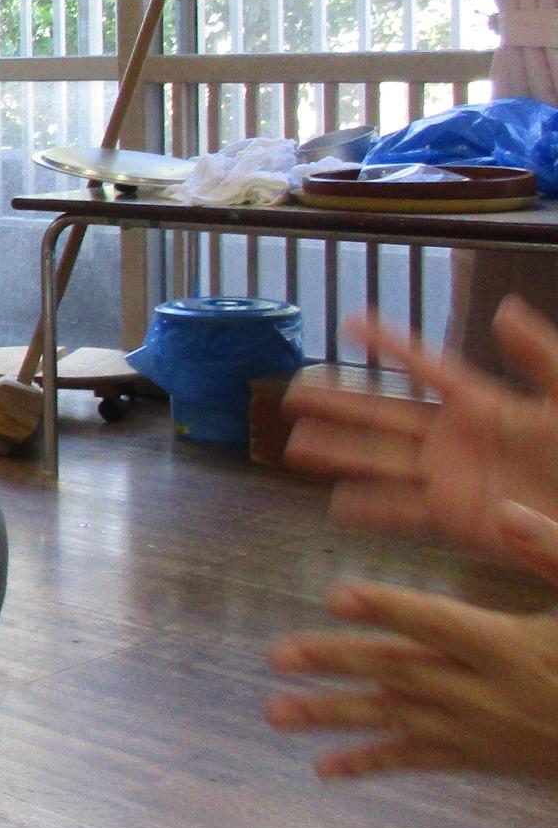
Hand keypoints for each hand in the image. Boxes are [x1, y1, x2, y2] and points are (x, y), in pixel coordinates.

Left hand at [266, 502, 557, 780]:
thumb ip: (549, 551)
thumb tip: (505, 510)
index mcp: (509, 646)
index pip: (437, 622)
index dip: (387, 608)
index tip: (334, 596)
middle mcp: (486, 691)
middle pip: (400, 671)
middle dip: (336, 662)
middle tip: (276, 655)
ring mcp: (479, 729)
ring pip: (397, 720)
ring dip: (333, 716)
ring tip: (276, 713)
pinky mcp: (480, 758)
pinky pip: (418, 762)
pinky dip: (370, 764)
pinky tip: (323, 767)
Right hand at [283, 296, 557, 557]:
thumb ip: (538, 355)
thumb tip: (504, 309)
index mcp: (482, 403)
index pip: (424, 366)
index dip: (388, 343)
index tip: (349, 321)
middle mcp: (454, 437)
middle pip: (383, 415)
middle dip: (338, 403)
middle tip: (293, 392)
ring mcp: (449, 477)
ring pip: (380, 461)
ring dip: (338, 454)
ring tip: (295, 447)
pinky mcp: (453, 518)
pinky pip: (402, 511)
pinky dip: (369, 509)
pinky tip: (336, 505)